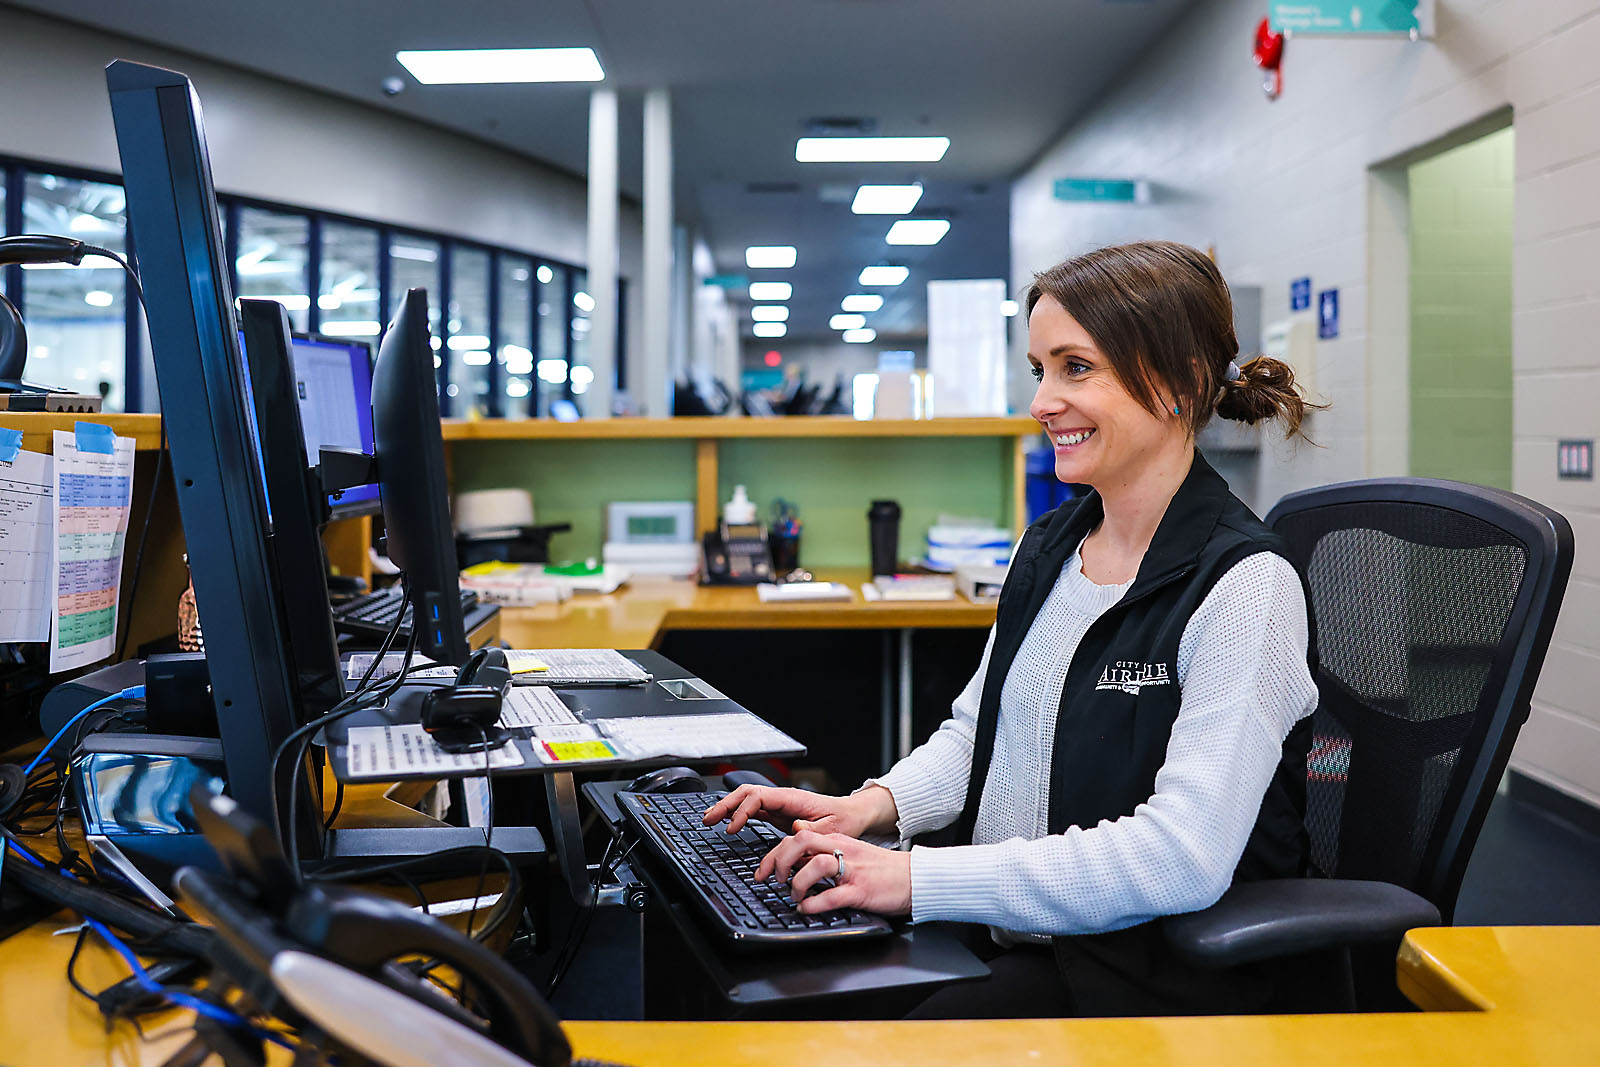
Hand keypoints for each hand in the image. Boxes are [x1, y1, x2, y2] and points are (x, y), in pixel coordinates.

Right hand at [701, 784, 895, 838]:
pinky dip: (737, 814)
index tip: (732, 827)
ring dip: (727, 807)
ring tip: (709, 819)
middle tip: (707, 819)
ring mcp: (779, 805)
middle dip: (725, 804)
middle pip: (746, 793)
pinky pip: (753, 810)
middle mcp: (782, 798)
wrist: (853, 815)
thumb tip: (793, 827)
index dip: (742, 811)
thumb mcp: (831, 829)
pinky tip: (727, 823)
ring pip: (746, 799)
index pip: (758, 797)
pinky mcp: (779, 813)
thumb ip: (811, 830)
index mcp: (792, 798)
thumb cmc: (844, 821)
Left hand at [755, 829, 911, 916]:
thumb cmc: (882, 869)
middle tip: (773, 880)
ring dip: (797, 883)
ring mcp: (852, 870)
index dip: (773, 853)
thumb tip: (796, 852)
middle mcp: (842, 851)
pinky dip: (814, 905)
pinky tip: (807, 909)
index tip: (763, 870)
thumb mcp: (851, 851)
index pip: (796, 837)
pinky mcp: (860, 891)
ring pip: (814, 866)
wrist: (914, 877)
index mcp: (837, 840)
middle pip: (800, 843)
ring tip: (795, 896)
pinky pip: (831, 896)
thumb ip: (825, 851)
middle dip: (778, 862)